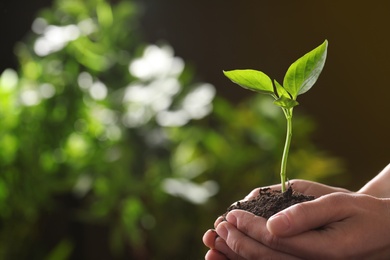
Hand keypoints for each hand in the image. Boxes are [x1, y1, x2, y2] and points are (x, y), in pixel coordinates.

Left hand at [219, 192, 389, 258]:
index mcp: (322, 251)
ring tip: (219, 239)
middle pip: (265, 257)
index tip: (231, 214)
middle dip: (237, 241)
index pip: (274, 241)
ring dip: (238, 253)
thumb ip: (305, 214)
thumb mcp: (337, 204)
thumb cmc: (360, 213)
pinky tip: (237, 248)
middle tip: (218, 227)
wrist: (381, 232)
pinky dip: (251, 257)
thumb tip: (270, 223)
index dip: (249, 227)